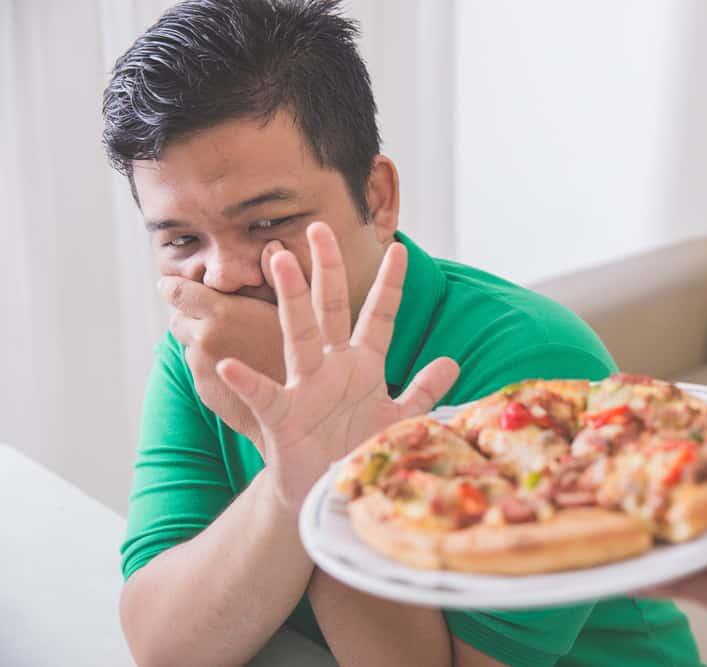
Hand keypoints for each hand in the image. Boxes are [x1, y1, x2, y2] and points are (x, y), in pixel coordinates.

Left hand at [160, 241, 285, 445]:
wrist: (297, 425)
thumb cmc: (305, 361)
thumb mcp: (296, 315)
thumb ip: (279, 279)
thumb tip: (274, 247)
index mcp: (222, 315)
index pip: (178, 291)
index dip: (176, 285)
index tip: (174, 282)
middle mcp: (205, 341)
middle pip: (179, 317)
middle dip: (191, 313)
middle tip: (211, 311)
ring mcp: (201, 370)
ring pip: (187, 344)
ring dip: (201, 338)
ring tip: (229, 339)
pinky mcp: (205, 393)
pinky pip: (198, 368)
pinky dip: (211, 362)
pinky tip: (237, 365)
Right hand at [215, 223, 459, 510]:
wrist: (321, 489)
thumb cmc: (355, 446)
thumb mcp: (396, 417)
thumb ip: (422, 389)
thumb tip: (452, 361)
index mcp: (363, 366)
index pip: (378, 317)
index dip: (389, 286)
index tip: (398, 249)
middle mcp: (332, 368)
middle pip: (330, 310)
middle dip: (327, 270)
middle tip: (320, 228)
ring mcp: (305, 389)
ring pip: (297, 336)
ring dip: (289, 299)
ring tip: (280, 261)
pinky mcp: (282, 418)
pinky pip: (262, 396)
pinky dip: (246, 381)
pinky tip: (229, 363)